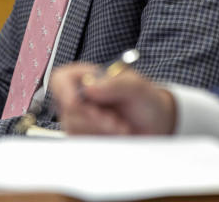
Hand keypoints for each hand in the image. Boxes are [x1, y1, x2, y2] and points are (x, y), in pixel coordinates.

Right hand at [50, 63, 176, 134]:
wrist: (157, 126)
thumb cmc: (147, 101)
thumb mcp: (137, 87)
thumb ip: (114, 84)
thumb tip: (88, 86)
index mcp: (89, 77)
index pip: (61, 79)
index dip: (64, 90)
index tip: (75, 103)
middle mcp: (81, 97)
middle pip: (67, 108)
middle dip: (93, 118)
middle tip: (116, 122)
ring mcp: (81, 119)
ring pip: (73, 127)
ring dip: (100, 130)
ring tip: (122, 127)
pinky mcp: (86, 136)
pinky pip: (82, 141)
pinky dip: (101, 140)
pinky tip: (116, 136)